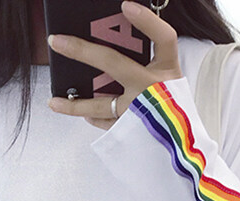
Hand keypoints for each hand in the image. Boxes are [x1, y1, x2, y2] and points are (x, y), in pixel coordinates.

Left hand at [47, 1, 182, 129]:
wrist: (185, 148)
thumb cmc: (175, 112)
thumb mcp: (169, 82)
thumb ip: (148, 65)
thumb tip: (111, 50)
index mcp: (169, 72)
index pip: (164, 38)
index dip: (147, 21)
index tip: (125, 5)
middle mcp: (153, 90)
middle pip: (113, 63)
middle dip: (82, 50)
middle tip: (57, 41)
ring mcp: (140, 112)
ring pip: (101, 104)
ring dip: (75, 104)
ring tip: (54, 101)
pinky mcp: (132, 132)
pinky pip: (107, 122)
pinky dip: (94, 118)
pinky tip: (84, 114)